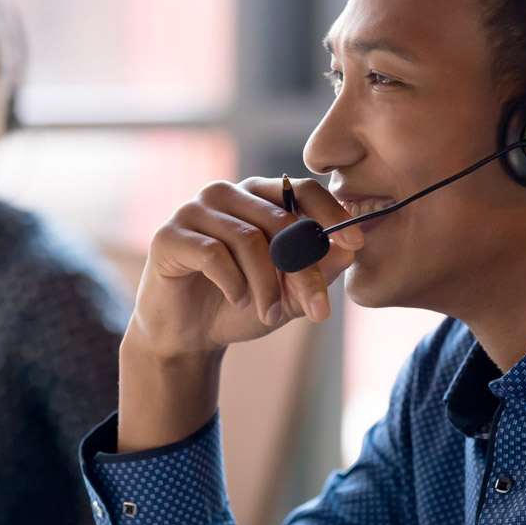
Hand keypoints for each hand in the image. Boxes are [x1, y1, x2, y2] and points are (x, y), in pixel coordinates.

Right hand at [126, 177, 363, 360]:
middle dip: (304, 270)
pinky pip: (213, 253)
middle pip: (280, 221)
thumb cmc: (240, 305)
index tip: (356, 243)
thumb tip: (352, 248)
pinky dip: (234, 283)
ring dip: (267, 286)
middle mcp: (227, 193)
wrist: (188, 335)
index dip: (331, 213)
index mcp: (258, 197)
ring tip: (270, 315)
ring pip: (249, 239)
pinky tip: (238, 302)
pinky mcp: (169, 234)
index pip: (301, 189)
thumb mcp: (290, 292)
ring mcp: (195, 210)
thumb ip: (319, 269)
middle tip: (318, 310)